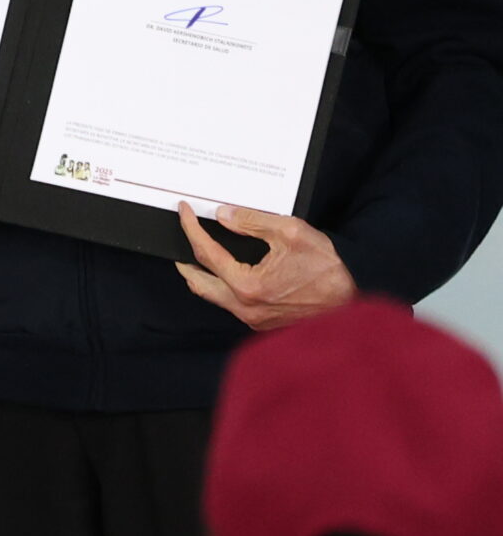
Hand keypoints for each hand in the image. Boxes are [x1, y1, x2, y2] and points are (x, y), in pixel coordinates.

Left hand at [176, 202, 356, 330]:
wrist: (355, 302)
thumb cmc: (328, 269)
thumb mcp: (291, 232)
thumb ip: (252, 221)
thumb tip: (223, 215)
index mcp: (248, 285)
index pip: (206, 253)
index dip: (191, 228)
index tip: (184, 211)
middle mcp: (245, 307)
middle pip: (198, 282)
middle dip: (186, 259)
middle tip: (181, 239)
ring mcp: (253, 319)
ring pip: (213, 297)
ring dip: (202, 276)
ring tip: (198, 257)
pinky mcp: (263, 323)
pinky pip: (230, 305)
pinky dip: (221, 287)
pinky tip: (226, 274)